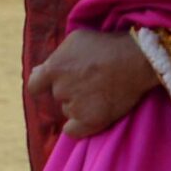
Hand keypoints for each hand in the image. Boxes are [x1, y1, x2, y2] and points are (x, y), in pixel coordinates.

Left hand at [25, 27, 160, 138]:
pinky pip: (73, 131)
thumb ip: (56, 57)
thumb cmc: (106, 45)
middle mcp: (60, 89)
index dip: (42, 86)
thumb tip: (38, 71)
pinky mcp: (90, 122)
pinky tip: (91, 115)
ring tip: (99, 92)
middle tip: (89, 82)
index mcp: (54, 68)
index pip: (34, 85)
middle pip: (58, 95)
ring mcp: (75, 107)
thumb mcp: (76, 40)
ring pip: (69, 110)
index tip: (50, 85)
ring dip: (78, 105)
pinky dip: (79, 126)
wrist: (136, 60)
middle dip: (69, 89)